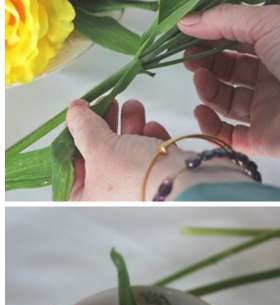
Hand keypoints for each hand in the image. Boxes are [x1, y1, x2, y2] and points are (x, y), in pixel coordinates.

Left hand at [66, 99, 249, 200]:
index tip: (82, 115)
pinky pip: (151, 158)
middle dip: (107, 126)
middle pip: (102, 156)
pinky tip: (154, 127)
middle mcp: (112, 200)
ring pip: (128, 153)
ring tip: (135, 106)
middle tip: (111, 103)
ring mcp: (138, 191)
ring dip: (131, 126)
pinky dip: (151, 139)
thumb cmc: (134, 174)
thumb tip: (74, 110)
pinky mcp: (162, 183)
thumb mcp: (98, 146)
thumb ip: (83, 125)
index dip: (75, 137)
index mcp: (87, 200)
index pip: (72, 165)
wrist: (183, 185)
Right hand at [178, 3, 279, 158]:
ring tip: (199, 77)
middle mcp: (270, 80)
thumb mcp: (265, 21)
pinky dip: (211, 125)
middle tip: (189, 58)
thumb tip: (184, 22)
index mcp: (275, 50)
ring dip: (207, 89)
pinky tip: (201, 109)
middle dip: (206, 63)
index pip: (235, 44)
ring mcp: (266, 110)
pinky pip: (230, 135)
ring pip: (226, 101)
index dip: (210, 38)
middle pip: (229, 72)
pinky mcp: (262, 138)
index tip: (186, 34)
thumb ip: (222, 19)